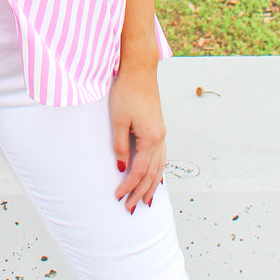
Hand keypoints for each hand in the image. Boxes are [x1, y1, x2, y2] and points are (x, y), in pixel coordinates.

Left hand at [109, 63, 165, 212]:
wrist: (139, 70)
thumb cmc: (126, 92)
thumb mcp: (118, 119)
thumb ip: (119, 145)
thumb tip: (121, 168)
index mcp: (150, 138)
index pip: (139, 170)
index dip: (128, 186)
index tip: (118, 197)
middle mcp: (160, 138)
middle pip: (152, 173)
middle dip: (140, 192)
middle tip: (130, 209)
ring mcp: (161, 133)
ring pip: (159, 166)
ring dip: (152, 185)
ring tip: (146, 201)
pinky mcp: (158, 128)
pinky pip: (161, 156)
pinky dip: (158, 170)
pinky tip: (155, 177)